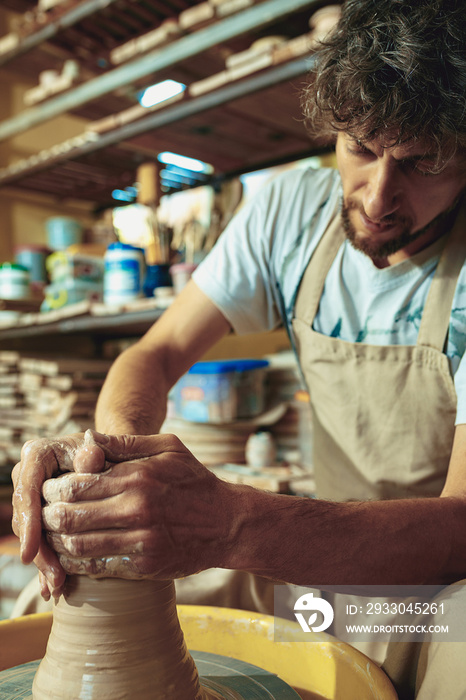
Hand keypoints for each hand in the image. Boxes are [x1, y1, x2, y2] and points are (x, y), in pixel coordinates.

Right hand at [12, 430, 106, 598]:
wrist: (108, 454)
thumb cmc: (108, 450)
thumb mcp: (104, 448)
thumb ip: (97, 452)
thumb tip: (90, 456)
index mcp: (38, 454)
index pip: (28, 490)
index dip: (29, 522)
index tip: (31, 550)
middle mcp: (27, 475)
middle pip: (25, 517)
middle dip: (38, 549)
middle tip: (54, 574)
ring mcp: (31, 496)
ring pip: (31, 532)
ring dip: (43, 560)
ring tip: (58, 583)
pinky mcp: (39, 514)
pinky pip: (39, 540)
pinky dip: (47, 563)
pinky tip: (52, 588)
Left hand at [40, 433, 240, 580]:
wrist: (227, 523)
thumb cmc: (194, 481)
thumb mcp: (168, 447)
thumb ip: (125, 443)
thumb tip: (86, 438)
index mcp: (137, 478)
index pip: (76, 485)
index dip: (52, 488)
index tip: (48, 488)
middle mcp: (136, 510)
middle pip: (69, 517)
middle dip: (47, 516)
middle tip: (43, 513)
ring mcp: (139, 541)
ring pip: (76, 546)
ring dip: (56, 542)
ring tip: (53, 534)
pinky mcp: (144, 567)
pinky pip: (97, 567)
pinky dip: (76, 563)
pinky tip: (72, 554)